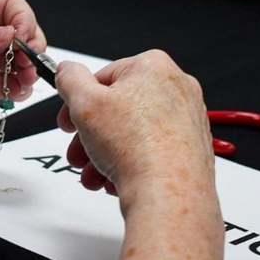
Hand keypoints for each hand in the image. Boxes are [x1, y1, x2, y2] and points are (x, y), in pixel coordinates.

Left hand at [0, 0, 45, 128]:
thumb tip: (7, 35)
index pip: (5, 3)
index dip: (21, 18)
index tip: (24, 37)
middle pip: (14, 31)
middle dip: (27, 45)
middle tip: (30, 62)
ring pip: (11, 60)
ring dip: (24, 69)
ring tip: (25, 80)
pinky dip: (13, 89)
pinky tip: (16, 91)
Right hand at [55, 50, 212, 205]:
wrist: (169, 194)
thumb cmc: (137, 148)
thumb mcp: (84, 103)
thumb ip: (69, 79)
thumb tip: (67, 70)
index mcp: (153, 66)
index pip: (103, 77)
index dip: (77, 102)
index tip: (69, 122)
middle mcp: (177, 88)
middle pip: (118, 109)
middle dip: (91, 135)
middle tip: (78, 152)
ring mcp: (188, 119)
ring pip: (133, 133)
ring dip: (105, 154)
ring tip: (93, 173)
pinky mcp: (192, 148)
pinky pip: (151, 151)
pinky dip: (130, 163)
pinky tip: (115, 179)